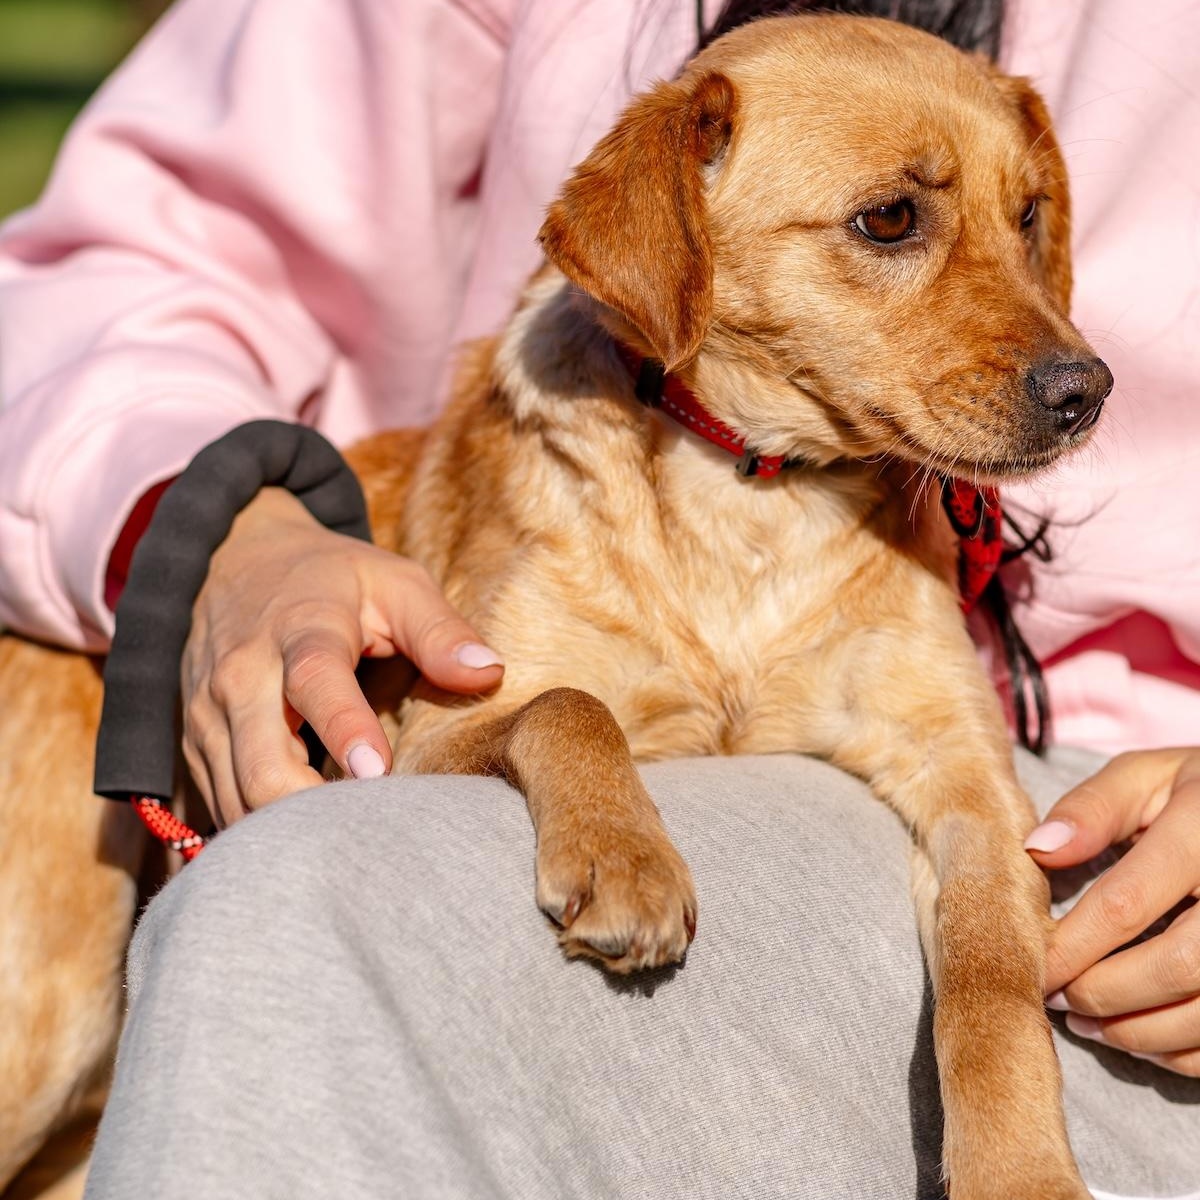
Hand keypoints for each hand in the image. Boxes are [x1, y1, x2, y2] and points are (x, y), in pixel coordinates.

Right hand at [181, 487, 502, 827]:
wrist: (233, 557)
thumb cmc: (332, 578)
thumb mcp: (393, 582)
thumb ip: (440, 630)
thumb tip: (489, 672)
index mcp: (301, 630)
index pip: (315, 682)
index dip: (344, 729)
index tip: (378, 774)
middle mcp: (243, 676)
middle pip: (261, 764)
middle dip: (312, 811)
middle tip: (376, 834)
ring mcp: (208, 714)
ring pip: (236, 797)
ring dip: (288, 831)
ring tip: (351, 846)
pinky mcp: (194, 742)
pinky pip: (219, 803)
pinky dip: (261, 830)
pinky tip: (308, 840)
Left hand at [1025, 749, 1199, 1075]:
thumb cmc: (1196, 792)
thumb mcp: (1146, 776)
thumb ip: (1092, 808)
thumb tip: (1036, 849)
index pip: (1127, 903)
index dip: (1073, 944)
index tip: (1032, 965)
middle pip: (1177, 967)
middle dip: (1105, 993)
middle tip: (1057, 998)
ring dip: (1140, 1032)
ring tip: (1088, 1024)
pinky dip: (1183, 1052)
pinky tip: (1141, 1035)